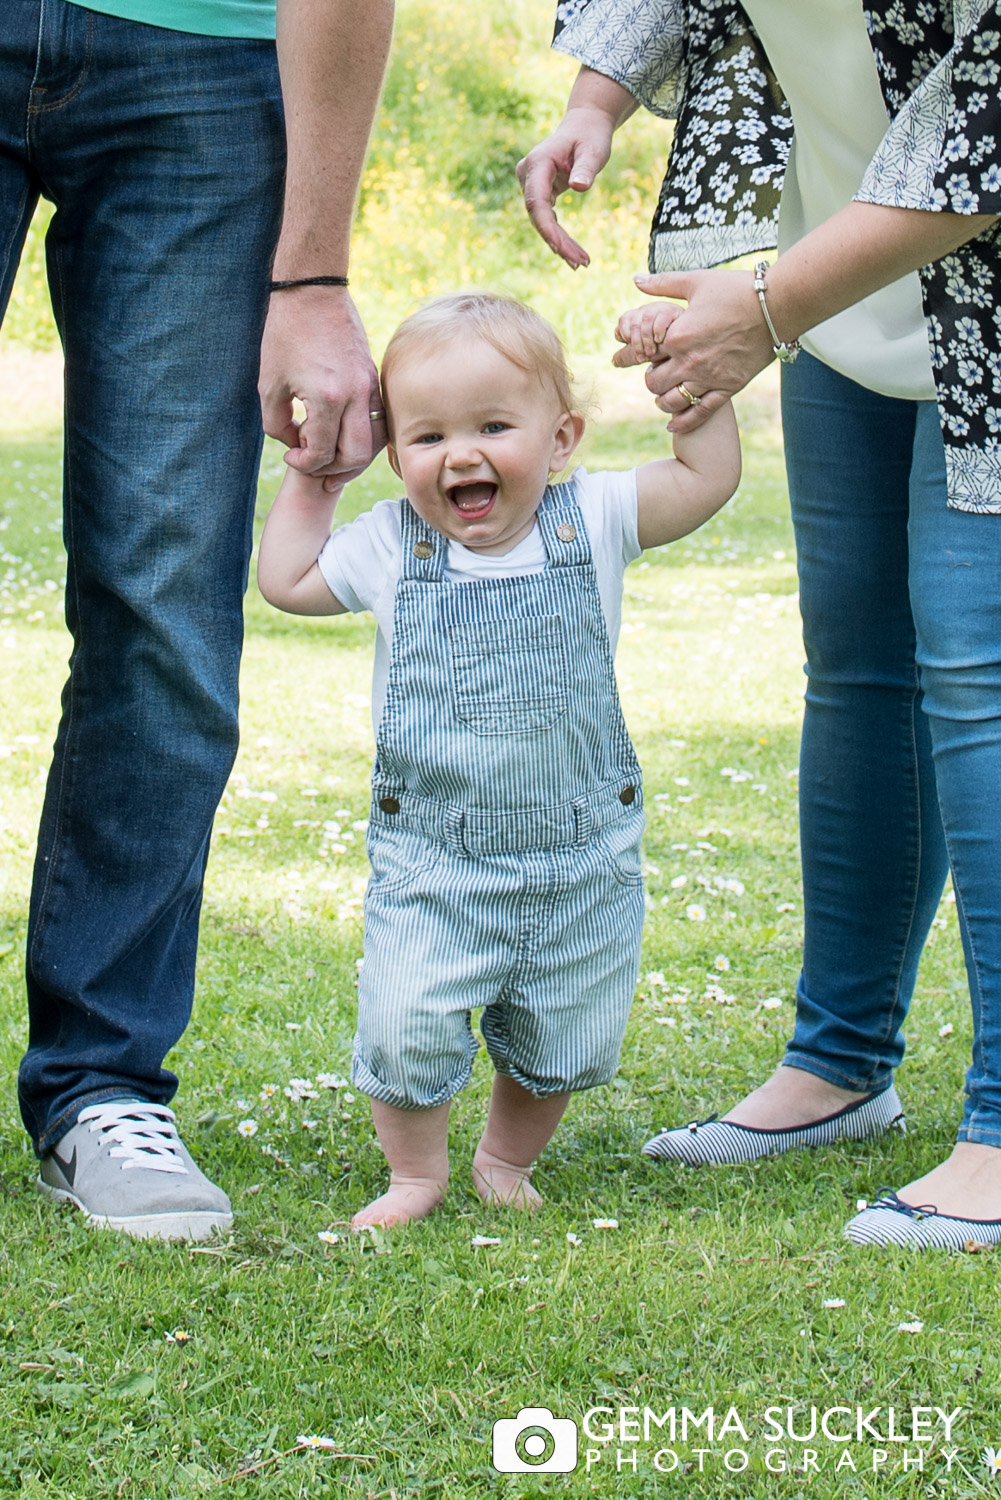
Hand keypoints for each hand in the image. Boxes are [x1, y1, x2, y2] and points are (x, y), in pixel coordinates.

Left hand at [259, 287, 384, 481]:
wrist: (312, 290)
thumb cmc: (284, 332)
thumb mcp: (268, 383)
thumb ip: (277, 423)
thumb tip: (295, 443)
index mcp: (327, 398)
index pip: (322, 453)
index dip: (303, 463)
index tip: (290, 454)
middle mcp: (356, 395)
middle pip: (355, 455)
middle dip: (332, 467)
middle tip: (311, 459)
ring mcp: (370, 386)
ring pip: (375, 440)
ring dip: (354, 453)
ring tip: (330, 449)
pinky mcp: (374, 377)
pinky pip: (378, 419)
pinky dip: (363, 433)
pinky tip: (340, 429)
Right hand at [516, 106, 614, 268]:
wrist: (585, 125)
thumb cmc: (590, 135)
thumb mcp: (594, 150)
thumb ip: (586, 168)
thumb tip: (578, 187)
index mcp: (537, 162)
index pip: (536, 202)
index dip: (547, 229)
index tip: (562, 249)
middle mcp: (528, 174)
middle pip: (538, 216)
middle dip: (558, 242)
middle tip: (581, 263)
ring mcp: (531, 184)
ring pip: (541, 221)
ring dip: (559, 243)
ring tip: (581, 262)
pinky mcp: (539, 191)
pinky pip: (546, 218)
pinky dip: (559, 235)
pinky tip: (573, 252)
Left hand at [618, 270, 775, 431]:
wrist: (778, 306)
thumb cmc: (736, 289)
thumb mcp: (696, 281)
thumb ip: (663, 284)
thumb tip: (635, 279)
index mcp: (678, 335)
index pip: (640, 352)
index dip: (625, 356)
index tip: (616, 359)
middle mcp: (689, 361)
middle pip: (653, 382)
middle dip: (649, 378)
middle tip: (652, 374)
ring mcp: (708, 378)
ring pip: (672, 402)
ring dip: (662, 401)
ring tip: (662, 397)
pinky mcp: (728, 388)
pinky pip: (699, 413)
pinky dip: (683, 422)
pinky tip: (672, 425)